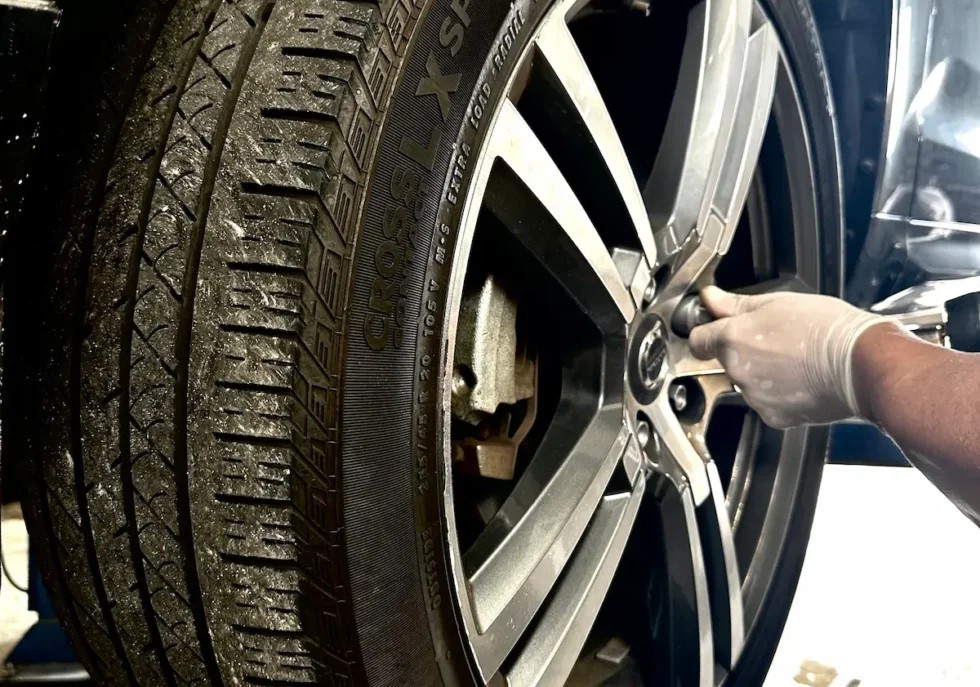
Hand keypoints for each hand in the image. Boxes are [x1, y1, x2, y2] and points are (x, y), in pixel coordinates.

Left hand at [688, 286, 889, 427]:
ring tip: (794, 358)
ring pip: (747, 382)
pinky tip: (800, 378)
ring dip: (761, 372)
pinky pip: (766, 402)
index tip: (716, 326)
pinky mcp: (774, 416)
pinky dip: (778, 393)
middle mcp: (738, 371)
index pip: (698, 339)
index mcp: (733, 339)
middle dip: (743, 350)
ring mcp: (754, 397)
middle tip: (774, 338)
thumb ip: (735, 303)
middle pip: (726, 360)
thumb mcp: (777, 302)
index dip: (706, 331)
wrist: (862, 364)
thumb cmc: (826, 329)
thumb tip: (709, 298)